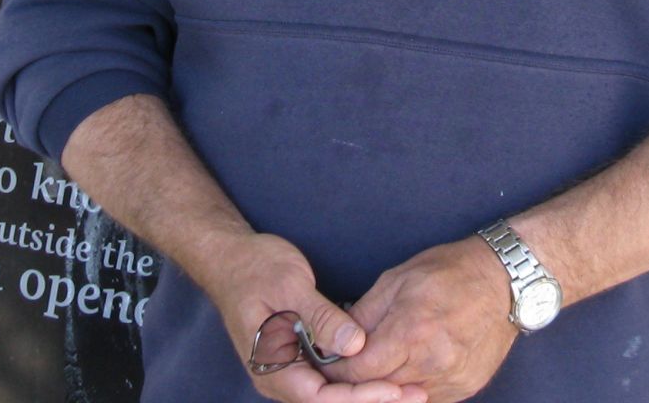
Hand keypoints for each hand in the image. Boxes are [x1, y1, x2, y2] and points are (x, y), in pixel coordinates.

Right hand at [195, 231, 425, 402]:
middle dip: (372, 399)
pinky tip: (388, 374)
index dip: (359, 397)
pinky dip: (358, 379)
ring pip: (332, 393)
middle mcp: (279, 378)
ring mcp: (289, 370)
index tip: (394, 390)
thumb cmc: (255, 269)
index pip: (319, 398)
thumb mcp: (289, 286)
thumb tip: (355, 345)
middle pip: (330, 402)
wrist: (231, 258)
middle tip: (417, 393)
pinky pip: (331, 378)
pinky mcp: (300, 358)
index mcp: (271, 368)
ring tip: (411, 389)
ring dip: (369, 393)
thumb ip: (321, 318)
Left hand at [331, 237, 517, 402]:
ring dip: (386, 385)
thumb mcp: (397, 279)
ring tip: (384, 361)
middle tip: (353, 364)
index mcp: (410, 332)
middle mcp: (431, 363)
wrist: (505, 281)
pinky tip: (411, 365)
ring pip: (401, 397)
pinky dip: (411, 386)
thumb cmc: (450, 271)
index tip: (329, 363)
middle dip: (360, 379)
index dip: (337, 370)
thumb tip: (338, 340)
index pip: (358, 372)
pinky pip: (426, 398)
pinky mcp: (464, 389)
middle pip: (377, 390)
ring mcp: (450, 380)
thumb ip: (364, 314)